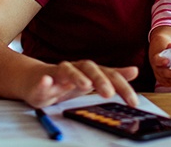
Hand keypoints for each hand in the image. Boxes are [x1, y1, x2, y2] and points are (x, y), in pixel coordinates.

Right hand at [23, 60, 138, 108]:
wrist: (35, 79)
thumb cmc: (65, 81)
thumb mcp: (91, 80)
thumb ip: (112, 76)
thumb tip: (135, 70)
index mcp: (90, 71)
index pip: (109, 75)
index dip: (122, 87)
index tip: (133, 102)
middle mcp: (76, 68)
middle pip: (90, 68)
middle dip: (100, 80)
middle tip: (109, 94)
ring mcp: (58, 72)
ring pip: (67, 70)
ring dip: (76, 76)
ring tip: (85, 85)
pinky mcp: (42, 79)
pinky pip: (42, 80)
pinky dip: (44, 81)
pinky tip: (47, 82)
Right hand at [150, 43, 170, 87]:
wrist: (159, 56)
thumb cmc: (164, 50)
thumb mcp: (166, 46)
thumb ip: (170, 47)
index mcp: (156, 59)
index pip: (157, 61)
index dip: (161, 61)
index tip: (167, 61)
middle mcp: (156, 68)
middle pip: (163, 73)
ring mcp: (159, 75)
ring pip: (166, 80)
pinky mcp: (163, 80)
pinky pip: (168, 83)